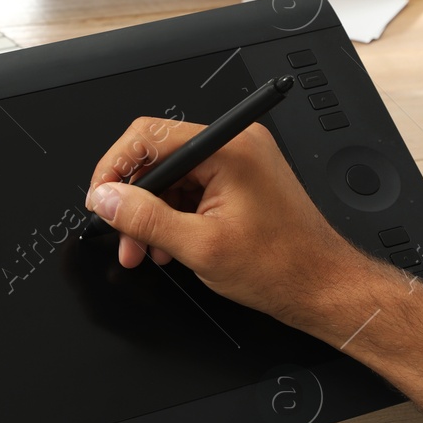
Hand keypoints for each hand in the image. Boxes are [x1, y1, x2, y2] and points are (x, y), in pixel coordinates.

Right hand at [85, 118, 386, 332]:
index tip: (101, 199)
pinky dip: (172, 217)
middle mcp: (236, 146)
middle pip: (159, 158)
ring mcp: (239, 163)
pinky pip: (191, 190)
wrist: (321, 287)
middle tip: (121, 235)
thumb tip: (107, 199)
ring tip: (145, 250)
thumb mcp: (199, 246)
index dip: (116, 168)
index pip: (150, 136)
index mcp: (229, 149)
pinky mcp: (239, 182)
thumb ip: (146, 218)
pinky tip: (167, 246)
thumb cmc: (280, 266)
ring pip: (172, 178)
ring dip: (151, 214)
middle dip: (134, 200)